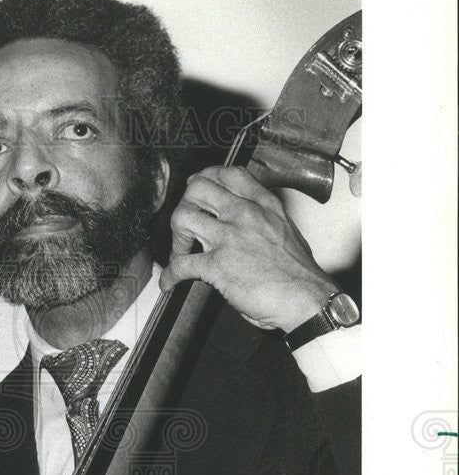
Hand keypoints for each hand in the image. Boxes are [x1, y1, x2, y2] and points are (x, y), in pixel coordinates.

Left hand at [160, 166, 335, 332]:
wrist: (306, 300)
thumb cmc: (300, 275)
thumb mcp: (287, 232)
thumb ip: (264, 222)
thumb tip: (248, 227)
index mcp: (263, 205)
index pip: (228, 174)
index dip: (206, 179)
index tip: (197, 188)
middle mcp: (244, 215)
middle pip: (197, 189)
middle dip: (185, 205)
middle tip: (187, 224)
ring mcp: (229, 238)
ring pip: (182, 218)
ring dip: (175, 237)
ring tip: (180, 251)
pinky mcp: (217, 265)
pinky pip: (180, 264)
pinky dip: (169, 276)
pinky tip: (170, 282)